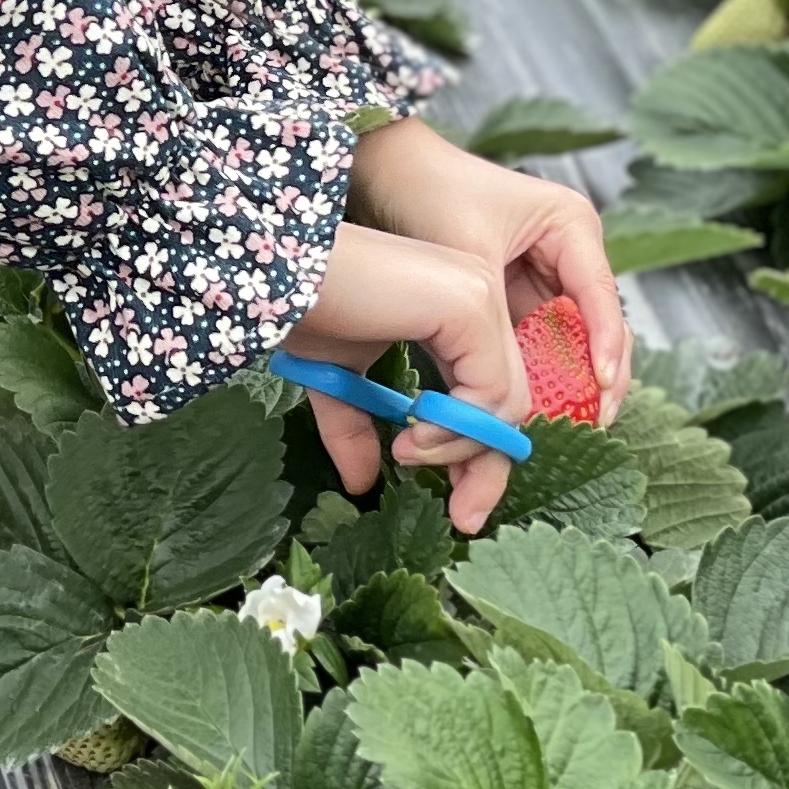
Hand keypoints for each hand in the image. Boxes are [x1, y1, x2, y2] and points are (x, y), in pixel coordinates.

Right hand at [281, 218, 531, 533]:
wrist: (279, 271)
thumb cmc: (306, 305)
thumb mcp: (338, 378)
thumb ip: (358, 426)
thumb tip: (360, 484)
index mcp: (457, 310)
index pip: (491, 393)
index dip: (479, 454)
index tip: (460, 507)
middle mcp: (479, 297)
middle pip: (509, 403)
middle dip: (487, 468)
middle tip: (463, 517)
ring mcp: (480, 297)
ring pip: (506, 404)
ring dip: (461, 447)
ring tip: (407, 454)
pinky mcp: (471, 307)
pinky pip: (490, 392)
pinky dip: (459, 428)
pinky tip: (414, 436)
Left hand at [350, 114, 630, 407]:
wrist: (381, 171)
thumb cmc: (426, 190)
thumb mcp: (468, 253)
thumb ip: (494, 313)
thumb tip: (510, 382)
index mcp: (571, 227)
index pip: (601, 299)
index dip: (605, 348)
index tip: (600, 390)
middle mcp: (568, 253)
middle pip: (596, 328)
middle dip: (593, 378)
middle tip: (588, 425)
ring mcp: (543, 278)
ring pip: (566, 343)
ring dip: (561, 384)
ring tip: (555, 425)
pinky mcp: (515, 299)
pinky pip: (533, 346)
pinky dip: (529, 376)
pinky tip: (522, 410)